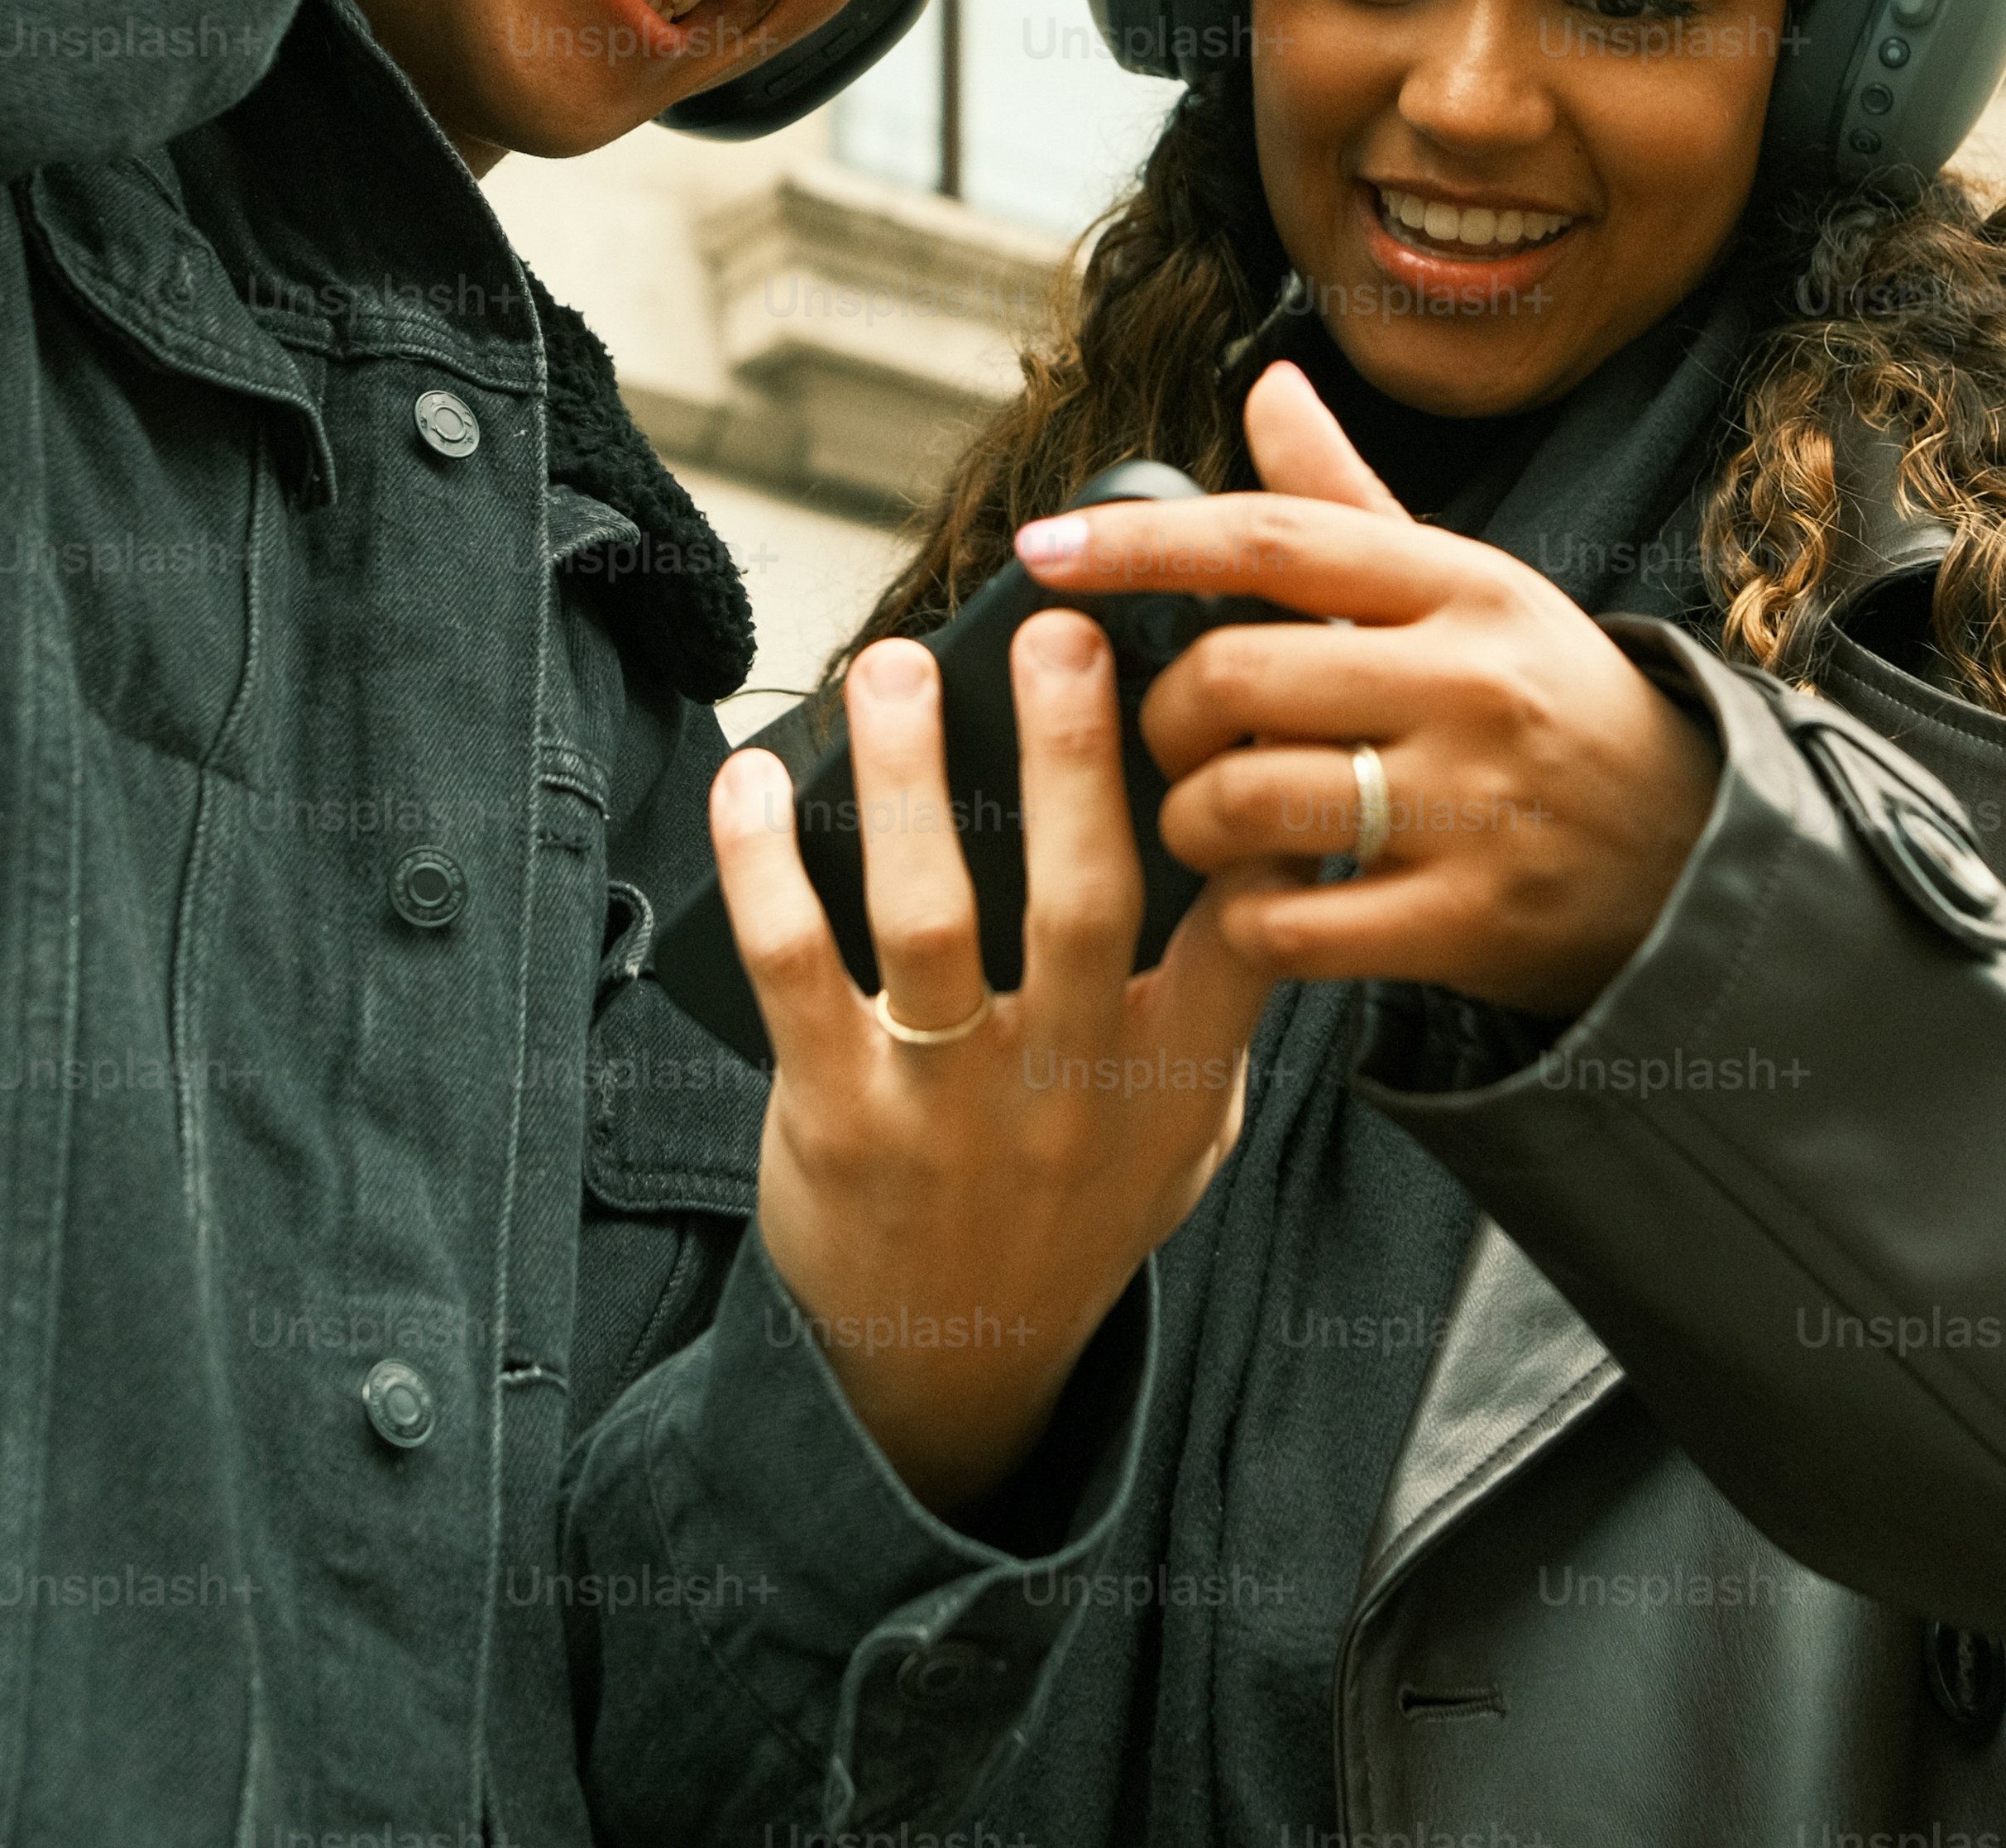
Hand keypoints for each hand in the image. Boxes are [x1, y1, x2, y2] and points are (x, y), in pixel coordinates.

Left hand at [709, 615, 1271, 1516]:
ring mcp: (948, 1103)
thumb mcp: (1185, 1130)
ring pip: (930, 918)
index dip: (1252, 833)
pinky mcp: (836, 1115)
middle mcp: (1067, 1086)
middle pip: (1083, 900)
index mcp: (1169, 1076)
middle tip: (1061, 634)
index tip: (1243, 717)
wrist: (950, 1372)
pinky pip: (795, 969)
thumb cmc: (1071, 1207)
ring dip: (908, 781)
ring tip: (893, 666)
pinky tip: (753, 776)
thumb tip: (1248, 836)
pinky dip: (766, 865)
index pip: (1240, 941)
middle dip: (1073, 758)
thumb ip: (1216, 999)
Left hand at [1014, 361, 1719, 1020]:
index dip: (1141, 541)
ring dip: (1188, 822)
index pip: (1271, 538)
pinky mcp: (1467, 922)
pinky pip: (1291, 922)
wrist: (1693, 855)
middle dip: (1163, 718)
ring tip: (1207, 824)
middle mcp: (1470, 684)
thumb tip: (1267, 385)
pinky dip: (1244, 916)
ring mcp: (1473, 806)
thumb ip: (1347, 502)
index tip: (1042, 548)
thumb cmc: (1547, 703)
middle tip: (1170, 740)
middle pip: (1235, 677)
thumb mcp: (1467, 590)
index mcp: (1462, 586)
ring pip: (1247, 801)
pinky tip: (1259, 901)